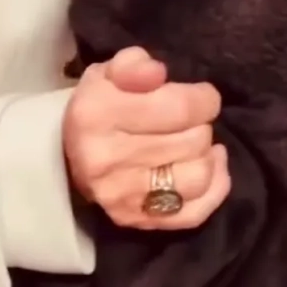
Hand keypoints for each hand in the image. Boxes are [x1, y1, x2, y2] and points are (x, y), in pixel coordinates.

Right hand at [63, 47, 229, 229]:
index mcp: (98, 114)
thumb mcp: (110, 72)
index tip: (202, 95)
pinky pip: (194, 213)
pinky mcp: (138, 222)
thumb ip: (134, 64)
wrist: (71, 154)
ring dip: (206, 155)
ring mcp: (123, 197)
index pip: (179, 108)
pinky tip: (209, 165)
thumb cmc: (100, 104)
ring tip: (195, 142)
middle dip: (202, 124)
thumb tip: (157, 73)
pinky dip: (214, 188)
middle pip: (193, 141)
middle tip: (192, 118)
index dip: (203, 98)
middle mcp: (108, 160)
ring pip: (198, 177)